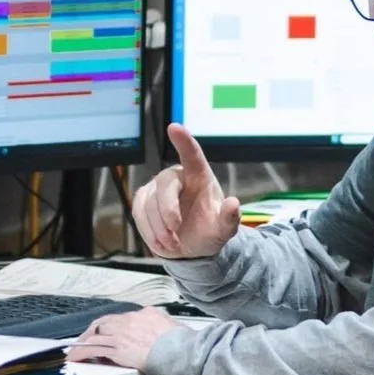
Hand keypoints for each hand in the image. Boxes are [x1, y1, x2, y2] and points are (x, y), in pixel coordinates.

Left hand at [67, 307, 181, 372]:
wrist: (182, 351)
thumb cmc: (185, 345)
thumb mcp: (178, 329)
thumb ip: (169, 329)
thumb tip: (172, 333)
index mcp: (148, 314)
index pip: (125, 318)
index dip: (115, 326)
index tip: (111, 333)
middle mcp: (132, 319)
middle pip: (106, 322)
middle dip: (94, 330)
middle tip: (86, 339)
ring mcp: (123, 333)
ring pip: (96, 333)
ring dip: (83, 342)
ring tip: (75, 350)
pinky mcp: (118, 347)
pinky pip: (93, 348)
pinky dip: (81, 352)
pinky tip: (74, 357)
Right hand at [131, 124, 240, 258]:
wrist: (192, 247)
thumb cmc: (209, 230)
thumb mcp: (224, 229)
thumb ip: (229, 218)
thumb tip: (233, 204)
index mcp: (199, 176)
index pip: (191, 155)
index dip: (183, 141)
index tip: (174, 128)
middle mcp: (176, 177)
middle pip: (165, 184)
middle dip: (167, 209)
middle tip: (175, 230)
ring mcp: (157, 188)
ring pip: (149, 203)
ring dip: (160, 228)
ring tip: (174, 242)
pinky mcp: (142, 201)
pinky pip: (139, 213)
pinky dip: (150, 232)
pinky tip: (162, 242)